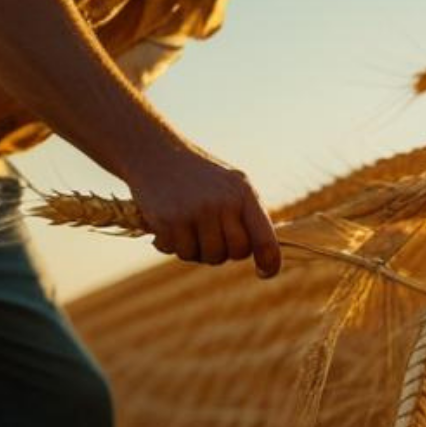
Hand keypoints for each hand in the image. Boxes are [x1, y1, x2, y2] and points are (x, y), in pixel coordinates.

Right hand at [124, 148, 282, 277]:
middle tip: (209, 233)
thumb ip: (248, 215)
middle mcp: (223, 203)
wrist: (155, 153)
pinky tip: (168, 225)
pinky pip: (179, 252)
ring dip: (197, 249)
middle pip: (235, 253)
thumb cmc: (198, 175)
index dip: (270, 263)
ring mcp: (196, 212)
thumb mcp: (231, 184)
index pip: (265, 239)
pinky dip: (173, 244)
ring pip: (207, 257)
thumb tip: (265, 255)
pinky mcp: (170, 220)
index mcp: (244, 194)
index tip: (264, 273)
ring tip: (188, 226)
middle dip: (224, 250)